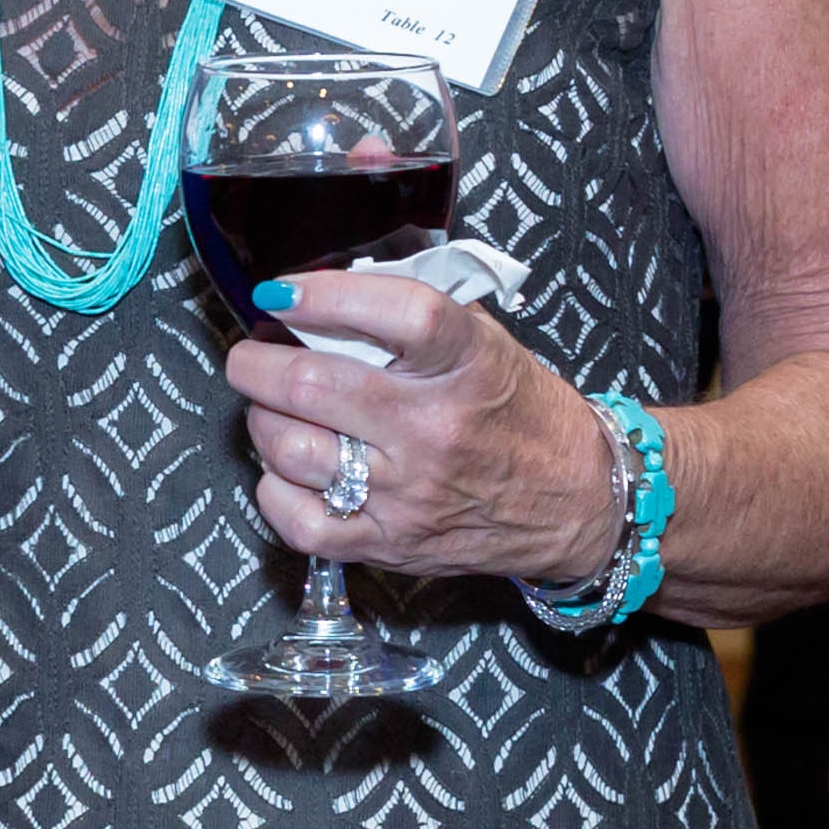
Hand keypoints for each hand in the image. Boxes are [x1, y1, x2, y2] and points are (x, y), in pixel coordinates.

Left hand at [224, 270, 625, 584]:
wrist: (576, 500)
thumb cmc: (521, 413)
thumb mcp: (487, 343)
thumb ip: (414, 312)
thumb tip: (325, 286)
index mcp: (467, 364)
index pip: (396, 313)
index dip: (324, 294)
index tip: (281, 291)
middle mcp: (434, 428)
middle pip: (313, 385)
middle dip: (256, 362)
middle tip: (252, 355)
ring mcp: (409, 491)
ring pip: (292, 449)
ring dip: (260, 420)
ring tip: (270, 407)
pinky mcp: (391, 542)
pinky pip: (299, 521)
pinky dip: (273, 488)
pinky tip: (285, 467)